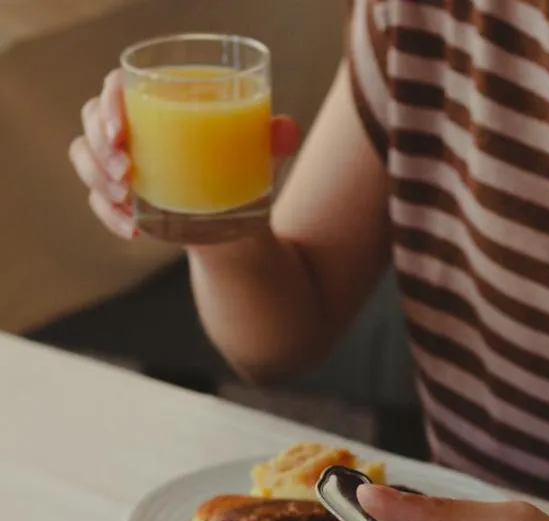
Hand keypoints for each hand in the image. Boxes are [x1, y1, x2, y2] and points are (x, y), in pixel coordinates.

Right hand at [69, 71, 301, 240]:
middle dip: (100, 147)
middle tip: (127, 172)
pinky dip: (109, 216)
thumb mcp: (257, 155)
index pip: (116, 87)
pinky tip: (132, 229)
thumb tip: (288, 130)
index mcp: (156, 102)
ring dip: (98, 180)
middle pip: (91, 121)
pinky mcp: (120, 197)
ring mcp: (120, 163)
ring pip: (85, 158)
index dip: (108, 103)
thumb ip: (272, 138)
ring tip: (126, 199)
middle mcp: (131, 128)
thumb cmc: (241, 173)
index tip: (120, 131)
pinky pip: (98, 202)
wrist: (237, 224)